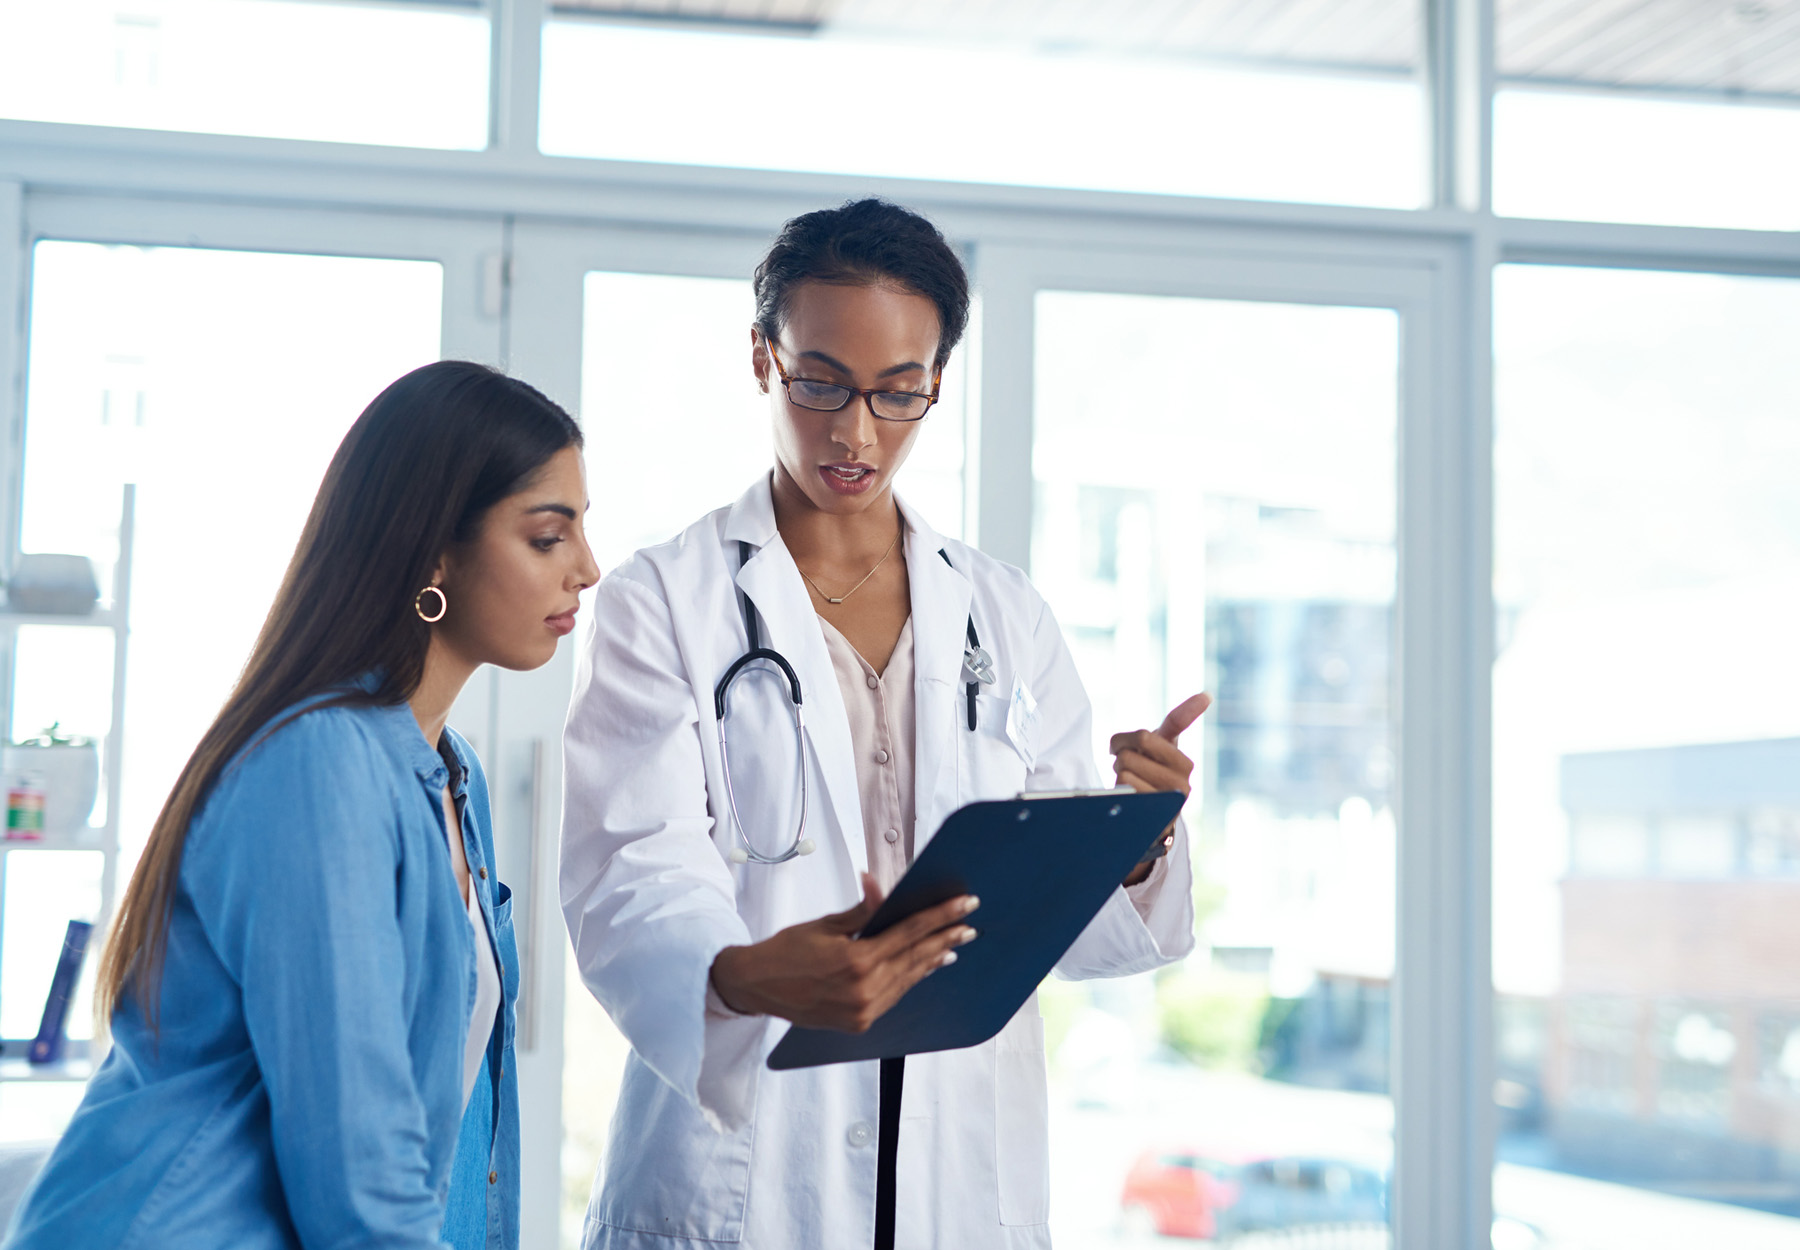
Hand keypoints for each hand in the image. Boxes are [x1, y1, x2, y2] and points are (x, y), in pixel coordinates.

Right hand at [709, 874, 977, 1032]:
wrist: (757, 986)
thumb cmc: (785, 951)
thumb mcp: (825, 924)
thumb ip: (862, 911)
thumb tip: (882, 888)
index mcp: (856, 961)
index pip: (909, 932)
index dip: (940, 916)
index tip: (964, 905)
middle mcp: (864, 990)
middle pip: (916, 958)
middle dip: (945, 938)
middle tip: (969, 924)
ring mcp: (863, 1011)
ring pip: (908, 980)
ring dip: (933, 960)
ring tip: (953, 945)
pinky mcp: (859, 1023)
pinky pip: (894, 996)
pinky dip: (911, 979)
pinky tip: (924, 967)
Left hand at [1110, 692, 1211, 885]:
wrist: (1146, 818)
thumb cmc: (1149, 773)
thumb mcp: (1157, 750)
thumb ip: (1171, 724)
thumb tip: (1206, 697)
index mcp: (1182, 758)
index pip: (1177, 724)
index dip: (1189, 707)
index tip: (1206, 696)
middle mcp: (1184, 776)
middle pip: (1140, 739)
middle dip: (1123, 748)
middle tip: (1127, 762)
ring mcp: (1172, 796)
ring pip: (1128, 763)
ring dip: (1119, 770)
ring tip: (1130, 780)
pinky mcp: (1156, 814)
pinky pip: (1126, 786)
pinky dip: (1120, 787)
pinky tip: (1130, 796)